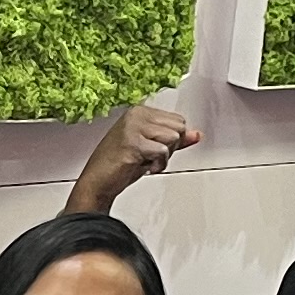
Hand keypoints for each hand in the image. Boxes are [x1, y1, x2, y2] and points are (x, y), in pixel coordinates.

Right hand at [67, 102, 197, 213]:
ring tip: (144, 160)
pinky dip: (158, 164)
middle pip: (179, 127)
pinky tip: (142, 166)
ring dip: (163, 157)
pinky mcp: (133, 142)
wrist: (97, 182)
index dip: (171, 140)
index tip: (152, 148)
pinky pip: (163, 152)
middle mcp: (136, 114)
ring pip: (173, 138)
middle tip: (148, 156)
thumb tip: (197, 135)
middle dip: (170, 147)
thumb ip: (174, 140)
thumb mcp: (151, 149)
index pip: (178, 120)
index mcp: (140, 111)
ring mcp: (134, 127)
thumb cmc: (120, 166)